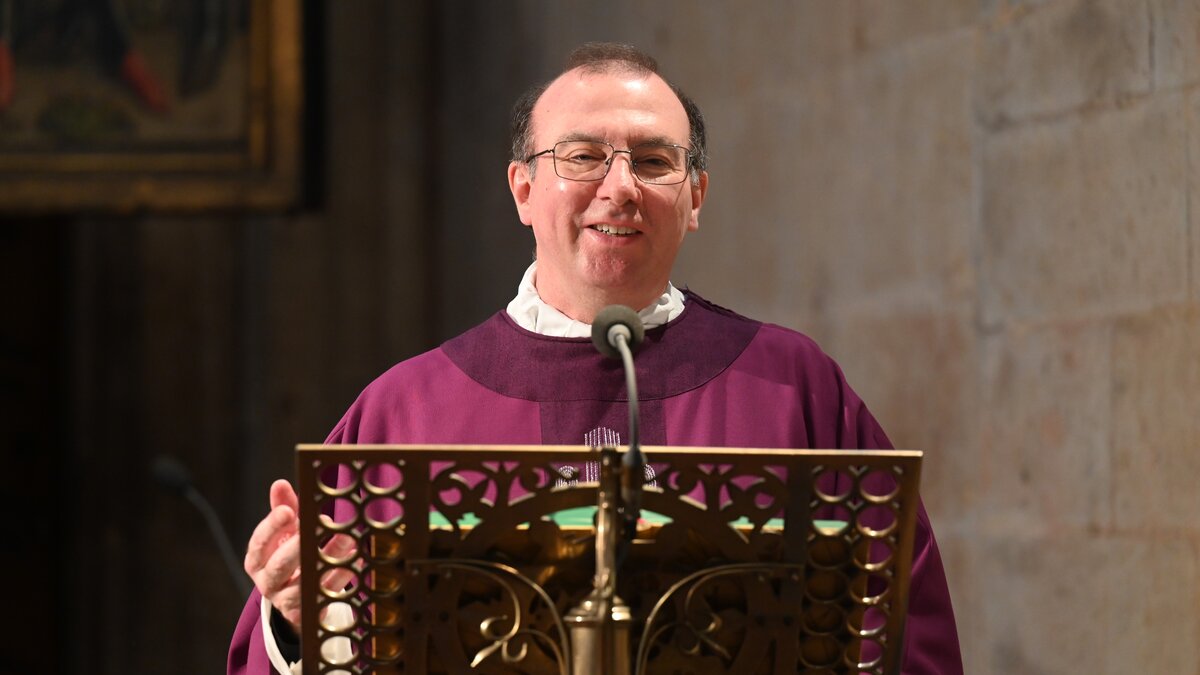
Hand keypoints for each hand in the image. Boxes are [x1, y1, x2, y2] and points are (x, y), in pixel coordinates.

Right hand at [244, 479, 356, 631]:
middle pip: (279, 566)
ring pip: (304, 584)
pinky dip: (340, 577)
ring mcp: (285, 600)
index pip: (259, 543)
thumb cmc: (289, 554)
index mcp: (257, 560)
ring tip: (346, 539)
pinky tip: (354, 560)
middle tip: (313, 527)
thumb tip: (279, 484)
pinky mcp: (305, 613)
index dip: (272, 527)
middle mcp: (267, 582)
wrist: (294, 596)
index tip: (287, 511)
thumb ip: (283, 508)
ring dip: (327, 558)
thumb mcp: (284, 532)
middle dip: (296, 547)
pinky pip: (324, 596)